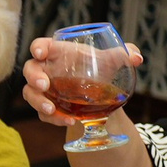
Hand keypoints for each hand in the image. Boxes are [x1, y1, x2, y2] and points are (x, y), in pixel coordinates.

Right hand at [21, 36, 145, 127]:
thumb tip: (136, 58)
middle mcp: (46, 70)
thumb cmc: (99, 69)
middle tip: (44, 85)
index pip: (40, 46)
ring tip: (51, 109)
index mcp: (57, 53)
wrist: (101, 94)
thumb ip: (124, 54)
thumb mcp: (111, 60)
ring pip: (30, 94)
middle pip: (30, 70)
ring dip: (38, 102)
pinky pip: (43, 114)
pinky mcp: (47, 107)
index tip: (40, 53)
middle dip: (34, 78)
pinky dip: (53, 118)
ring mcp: (44, 90)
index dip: (37, 48)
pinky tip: (68, 121)